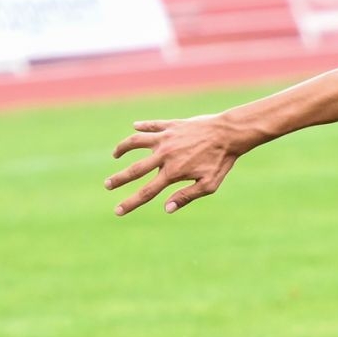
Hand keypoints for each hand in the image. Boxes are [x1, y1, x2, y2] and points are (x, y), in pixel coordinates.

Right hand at [105, 115, 242, 215]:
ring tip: (116, 154)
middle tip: (107, 185)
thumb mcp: (208, 184)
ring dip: (123, 148)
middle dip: (119, 179)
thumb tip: (167, 209)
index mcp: (172, 172)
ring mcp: (166, 138)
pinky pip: (152, 125)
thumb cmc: (221, 161)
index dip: (130, 203)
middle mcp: (164, 155)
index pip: (146, 192)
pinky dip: (142, 126)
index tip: (117, 211)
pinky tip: (135, 126)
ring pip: (136, 142)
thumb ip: (186, 196)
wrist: (229, 133)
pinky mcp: (172, 125)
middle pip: (134, 169)